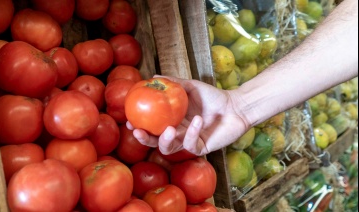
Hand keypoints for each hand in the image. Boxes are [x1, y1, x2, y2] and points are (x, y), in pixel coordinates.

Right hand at [126, 76, 249, 155]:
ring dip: (165, 140)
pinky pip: (191, 144)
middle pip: (156, 142)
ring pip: (170, 148)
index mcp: (172, 121)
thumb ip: (173, 83)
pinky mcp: (200, 147)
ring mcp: (188, 141)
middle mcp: (177, 133)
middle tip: (138, 131)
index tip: (129, 121)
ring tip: (168, 129)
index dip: (139, 127)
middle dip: (145, 139)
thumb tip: (153, 76)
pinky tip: (197, 120)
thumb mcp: (190, 87)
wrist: (234, 106)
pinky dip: (192, 133)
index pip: (152, 127)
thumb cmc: (212, 97)